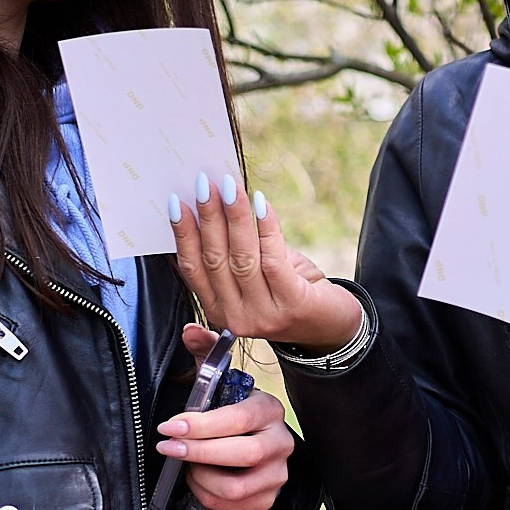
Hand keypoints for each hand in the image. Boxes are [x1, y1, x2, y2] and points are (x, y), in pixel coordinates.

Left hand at [158, 324, 295, 509]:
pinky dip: (208, 496)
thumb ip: (205, 353)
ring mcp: (278, 473)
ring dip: (201, 477)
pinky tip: (199, 481)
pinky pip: (234, 506)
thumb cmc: (229, 413)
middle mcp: (281, 441)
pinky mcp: (269, 497)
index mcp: (268, 409)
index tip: (170, 426)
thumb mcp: (217, 382)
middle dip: (197, 452)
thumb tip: (189, 330)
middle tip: (168, 447)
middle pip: (241, 454)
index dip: (201, 425)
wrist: (253, 447)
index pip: (237, 419)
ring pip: (235, 487)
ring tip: (187, 465)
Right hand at [168, 175, 362, 352]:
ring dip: (234, 217)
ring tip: (230, 187)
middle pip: (214, 260)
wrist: (333, 324)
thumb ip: (233, 250)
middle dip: (207, 217)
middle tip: (204, 184)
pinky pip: (272, 259)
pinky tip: (261, 203)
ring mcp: (263, 316)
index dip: (183, 234)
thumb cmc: (291, 290)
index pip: (192, 269)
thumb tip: (218, 200)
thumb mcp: (256, 275)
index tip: (176, 202)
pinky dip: (266, 227)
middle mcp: (236, 318)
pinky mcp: (292, 306)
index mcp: (218, 310)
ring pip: (241, 258)